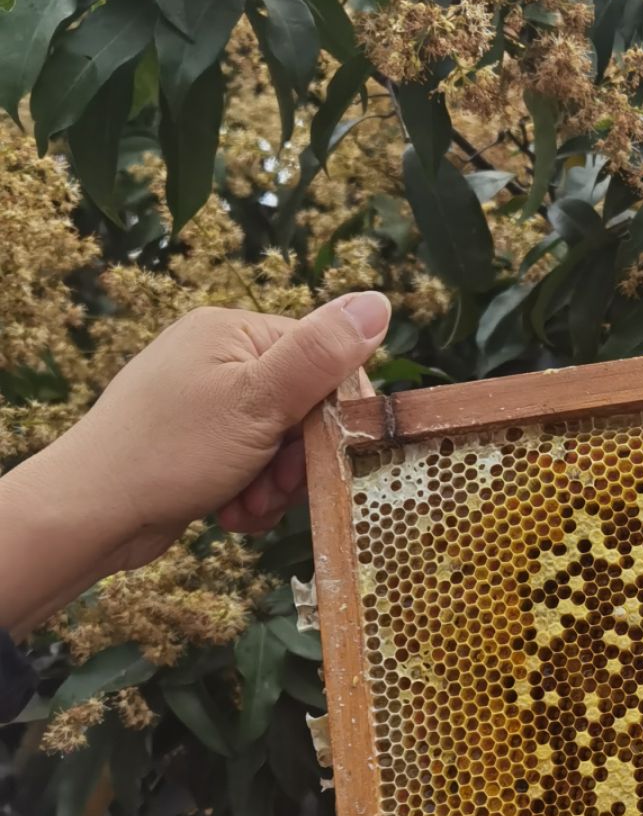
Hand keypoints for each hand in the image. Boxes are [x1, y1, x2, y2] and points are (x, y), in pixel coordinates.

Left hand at [0, 292, 390, 635]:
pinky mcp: (195, 443)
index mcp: (233, 332)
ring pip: (279, 444)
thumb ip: (322, 354)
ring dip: (274, 484)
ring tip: (248, 504)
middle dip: (297, 460)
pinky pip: (249, 464)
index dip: (333, 415)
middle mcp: (217, 358)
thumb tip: (378, 302)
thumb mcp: (259, 401)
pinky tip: (230, 511)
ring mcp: (204, 401)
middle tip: (276, 488)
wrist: (91, 514)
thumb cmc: (169, 452)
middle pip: (303, 407)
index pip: (323, 359)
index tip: (322, 455)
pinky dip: (249, 493)